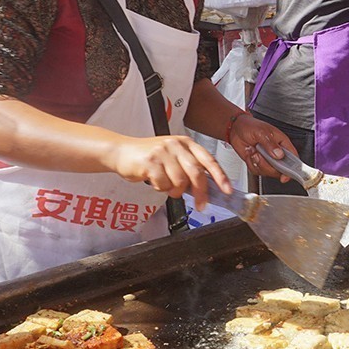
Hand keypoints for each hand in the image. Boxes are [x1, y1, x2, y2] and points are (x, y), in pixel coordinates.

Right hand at [110, 135, 229, 209]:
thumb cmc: (149, 157)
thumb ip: (189, 169)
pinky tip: (154, 182)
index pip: (209, 160)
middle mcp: (176, 145)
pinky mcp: (150, 162)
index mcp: (187, 143)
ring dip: (175, 191)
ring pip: (180, 182)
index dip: (221, 177)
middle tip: (201, 205)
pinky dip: (161, 189)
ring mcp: (163, 152)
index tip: (227, 190)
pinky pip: (163, 184)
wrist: (121, 151)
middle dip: (201, 193)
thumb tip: (206, 189)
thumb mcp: (174, 157)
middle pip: (197, 173)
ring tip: (166, 186)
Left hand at [228, 114, 298, 182]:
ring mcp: (267, 160)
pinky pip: (257, 171)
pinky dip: (251, 164)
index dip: (292, 169)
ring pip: (268, 172)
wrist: (236, 129)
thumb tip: (279, 154)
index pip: (293, 159)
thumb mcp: (261, 132)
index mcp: (282, 144)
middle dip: (268, 166)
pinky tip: (250, 153)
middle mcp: (276, 153)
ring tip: (253, 151)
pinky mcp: (258, 163)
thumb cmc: (250, 126)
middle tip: (260, 155)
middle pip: (280, 169)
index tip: (285, 176)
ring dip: (258, 163)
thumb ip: (271, 144)